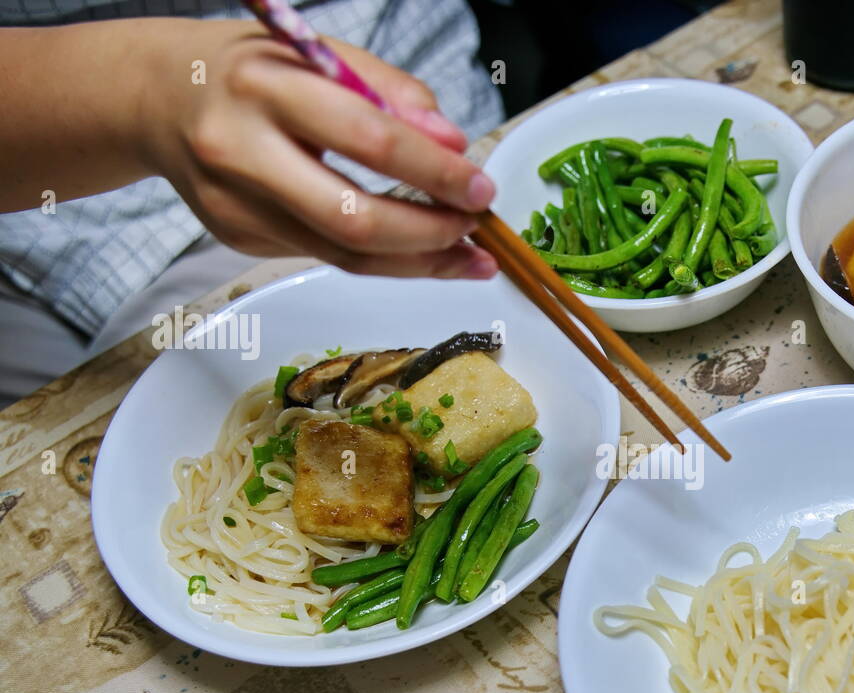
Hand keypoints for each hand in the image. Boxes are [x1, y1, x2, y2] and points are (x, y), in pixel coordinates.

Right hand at [140, 19, 496, 278]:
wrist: (157, 97)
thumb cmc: (252, 71)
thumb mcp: (320, 54)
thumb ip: (391, 94)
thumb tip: (453, 146)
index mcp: (266, 87)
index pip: (369, 141)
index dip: (435, 173)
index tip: (480, 187)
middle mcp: (242, 151)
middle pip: (354, 219)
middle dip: (430, 234)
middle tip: (476, 232)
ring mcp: (236, 204)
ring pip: (344, 254)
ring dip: (417, 261)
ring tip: (468, 258)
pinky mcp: (238, 239)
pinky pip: (325, 257)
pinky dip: (382, 259)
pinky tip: (418, 251)